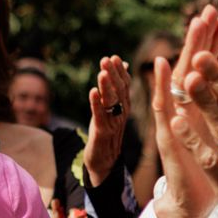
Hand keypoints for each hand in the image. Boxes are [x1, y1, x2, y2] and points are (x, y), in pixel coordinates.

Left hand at [83, 56, 131, 183]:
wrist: (104, 160)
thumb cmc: (107, 130)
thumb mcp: (113, 108)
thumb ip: (118, 87)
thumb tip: (123, 66)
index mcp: (125, 106)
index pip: (125, 85)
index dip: (120, 72)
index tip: (114, 57)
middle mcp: (122, 113)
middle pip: (120, 91)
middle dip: (113, 74)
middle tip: (106, 59)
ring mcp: (114, 123)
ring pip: (112, 102)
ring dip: (107, 86)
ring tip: (102, 72)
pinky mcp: (103, 132)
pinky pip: (100, 116)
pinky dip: (96, 103)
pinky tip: (92, 92)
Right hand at [148, 12, 217, 217]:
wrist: (195, 204)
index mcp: (209, 109)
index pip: (213, 70)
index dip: (217, 45)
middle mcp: (190, 111)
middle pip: (195, 69)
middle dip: (200, 42)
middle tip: (204, 13)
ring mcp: (177, 123)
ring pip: (177, 84)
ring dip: (181, 57)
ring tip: (188, 30)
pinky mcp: (169, 140)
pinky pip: (165, 113)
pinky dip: (163, 90)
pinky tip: (161, 68)